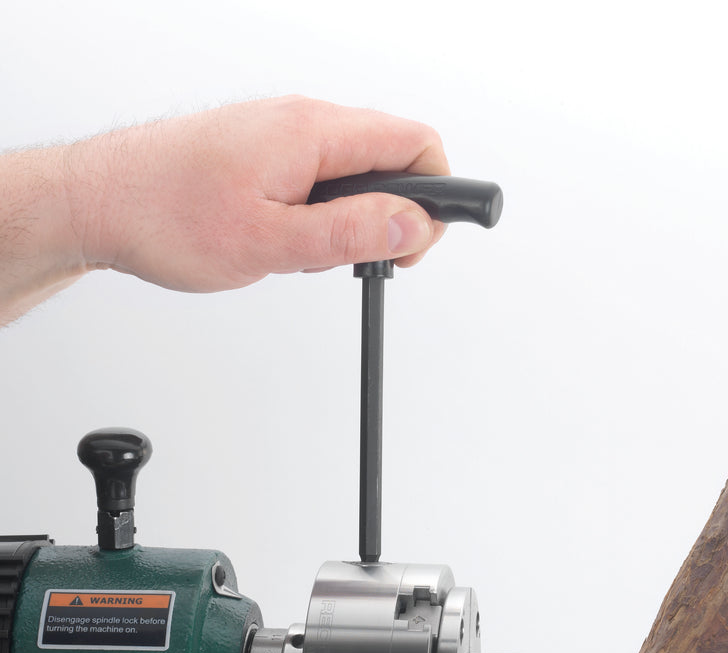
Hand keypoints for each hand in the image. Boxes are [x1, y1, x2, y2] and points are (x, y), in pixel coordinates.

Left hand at [71, 96, 448, 290]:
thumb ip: (349, 234)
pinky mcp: (262, 149)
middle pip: (392, 156)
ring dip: (354, 220)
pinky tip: (288, 241)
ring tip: (309, 256)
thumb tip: (412, 226)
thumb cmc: (165, 215)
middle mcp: (300, 120)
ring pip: (355, 171)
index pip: (414, 144)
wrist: (97, 201)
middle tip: (363, 261)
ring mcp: (281, 132)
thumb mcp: (270, 242)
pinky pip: (319, 176)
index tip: (413, 247)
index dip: (434, 199)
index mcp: (311, 132)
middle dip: (395, 215)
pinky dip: (322, 213)